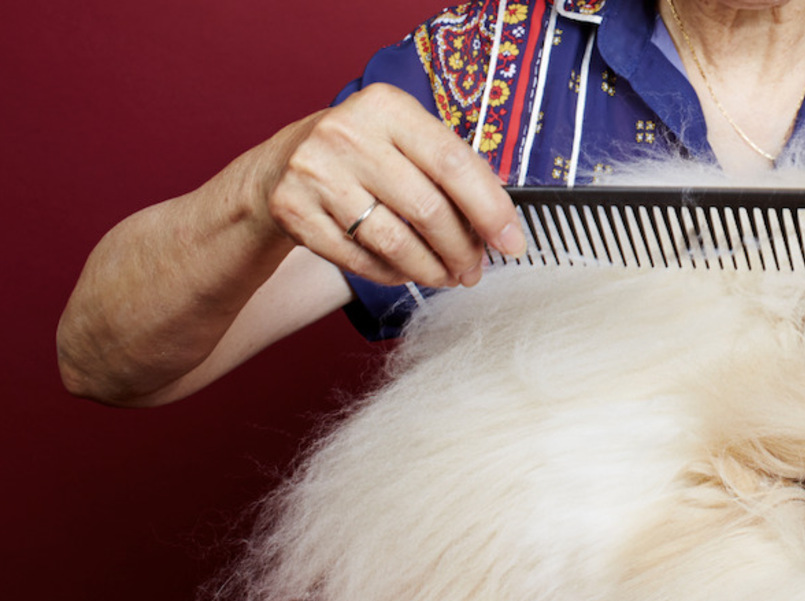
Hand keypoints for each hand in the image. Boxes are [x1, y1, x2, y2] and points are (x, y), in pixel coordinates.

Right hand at [266, 83, 525, 289]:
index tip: (512, 244)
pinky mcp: (295, 212)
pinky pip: (361, 260)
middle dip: (462, 250)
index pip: (453, 163)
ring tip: (447, 277)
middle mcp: (348, 134)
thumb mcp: (402, 138)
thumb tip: (500, 222)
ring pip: (395, 242)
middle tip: (474, 269)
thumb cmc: (362, 154)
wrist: (280, 166)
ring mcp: (317, 173)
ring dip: (432, 270)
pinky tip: (405, 272)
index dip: (490, 210)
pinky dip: (392, 274)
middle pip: (428, 210)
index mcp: (387, 107)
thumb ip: (449, 167)